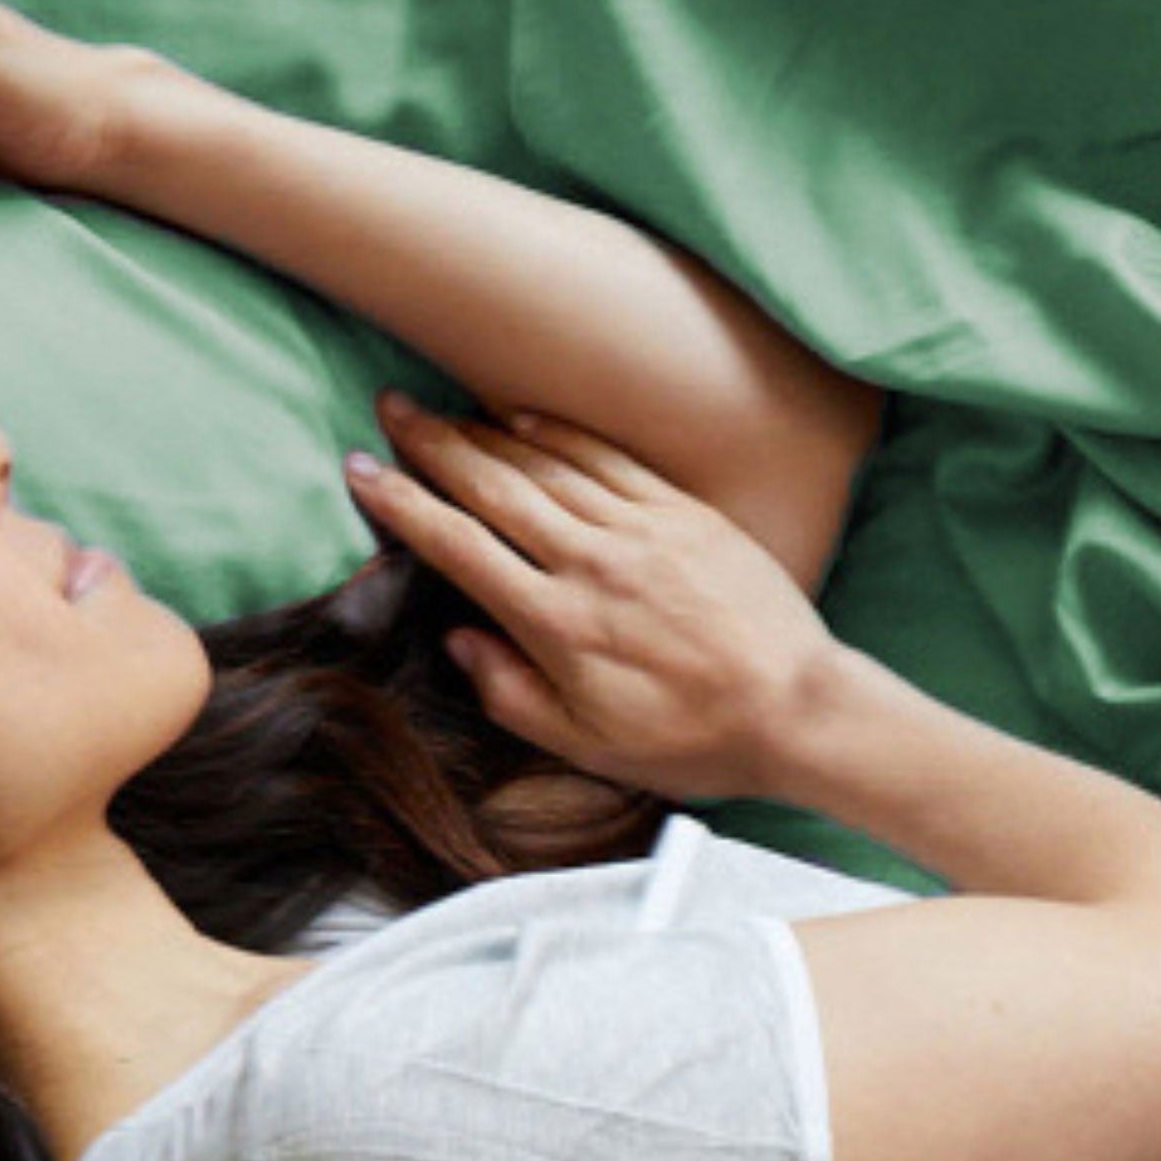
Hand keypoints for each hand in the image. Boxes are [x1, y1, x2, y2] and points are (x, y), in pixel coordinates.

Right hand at [346, 396, 845, 806]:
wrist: (799, 710)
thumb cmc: (693, 742)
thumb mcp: (590, 748)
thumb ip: (513, 695)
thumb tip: (458, 640)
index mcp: (557, 626)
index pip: (459, 549)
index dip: (403, 506)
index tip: (361, 474)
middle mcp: (591, 565)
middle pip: (493, 489)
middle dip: (432, 447)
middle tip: (388, 412)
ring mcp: (641, 531)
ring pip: (545, 466)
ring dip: (484, 434)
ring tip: (439, 412)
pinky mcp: (685, 515)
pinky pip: (607, 459)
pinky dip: (559, 434)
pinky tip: (521, 419)